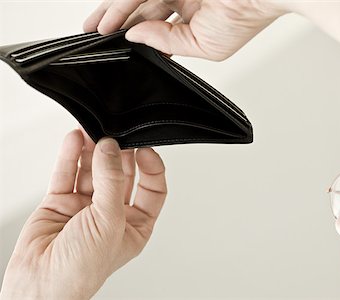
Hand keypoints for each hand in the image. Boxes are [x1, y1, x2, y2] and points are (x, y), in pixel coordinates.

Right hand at [0, 129, 166, 299]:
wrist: (39, 284)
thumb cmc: (80, 270)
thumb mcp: (109, 223)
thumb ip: (111, 182)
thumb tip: (110, 149)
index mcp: (134, 225)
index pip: (152, 189)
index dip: (151, 168)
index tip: (144, 150)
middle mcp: (112, 214)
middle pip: (121, 175)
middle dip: (118, 154)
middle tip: (114, 137)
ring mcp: (86, 207)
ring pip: (93, 171)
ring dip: (92, 150)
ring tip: (92, 132)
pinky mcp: (61, 202)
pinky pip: (68, 174)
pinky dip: (70, 156)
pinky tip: (75, 139)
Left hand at [83, 0, 288, 59]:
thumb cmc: (245, 18)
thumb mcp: (204, 46)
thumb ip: (169, 42)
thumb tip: (137, 38)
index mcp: (194, 16)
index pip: (158, 25)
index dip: (137, 35)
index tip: (118, 45)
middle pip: (143, 10)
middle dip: (118, 22)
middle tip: (97, 34)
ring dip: (115, 13)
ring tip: (96, 29)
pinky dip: (126, 5)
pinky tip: (111, 20)